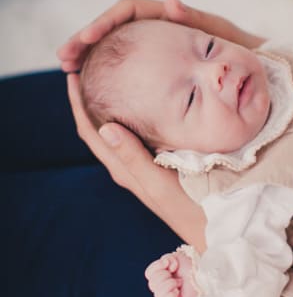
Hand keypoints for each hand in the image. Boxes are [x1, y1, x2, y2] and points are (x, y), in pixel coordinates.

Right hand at [57, 0, 262, 71]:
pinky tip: (95, 90)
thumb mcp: (223, 36)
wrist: (257, 73)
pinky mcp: (158, 69)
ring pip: (116, 49)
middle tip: (64, 57)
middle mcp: (158, 30)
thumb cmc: (244, 53)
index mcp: (169, 17)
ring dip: (91, 56)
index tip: (85, 38)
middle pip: (113, 29)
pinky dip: (108, 74)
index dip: (103, 23)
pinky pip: (127, 68)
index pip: (126, 11)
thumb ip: (198, 21)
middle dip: (86, 40)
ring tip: (70, 71)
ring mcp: (156, 49)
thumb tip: (169, 1)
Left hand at [67, 72, 206, 246]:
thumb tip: (106, 126)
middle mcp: (127, 167)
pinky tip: (142, 104)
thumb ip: (133, 157)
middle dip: (87, 100)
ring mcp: (142, 167)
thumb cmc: (189, 207)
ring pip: (115, 131)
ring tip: (110, 80)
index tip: (73, 74)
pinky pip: (135, 136)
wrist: (216, 226)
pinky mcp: (158, 165)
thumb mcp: (158, 182)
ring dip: (106, 107)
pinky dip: (130, 116)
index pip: (89, 131)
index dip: (76, 103)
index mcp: (122, 168)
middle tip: (88, 69)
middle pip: (97, 128)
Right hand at [145, 252, 197, 296]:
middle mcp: (162, 289)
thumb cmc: (191, 267)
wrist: (204, 273)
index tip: (171, 265)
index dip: (157, 266)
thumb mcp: (176, 257)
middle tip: (178, 275)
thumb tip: (165, 265)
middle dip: (165, 276)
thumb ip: (164, 260)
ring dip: (170, 284)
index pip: (149, 274)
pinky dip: (171, 296)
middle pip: (152, 284)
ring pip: (158, 294)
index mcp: (161, 277)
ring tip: (180, 282)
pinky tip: (177, 291)